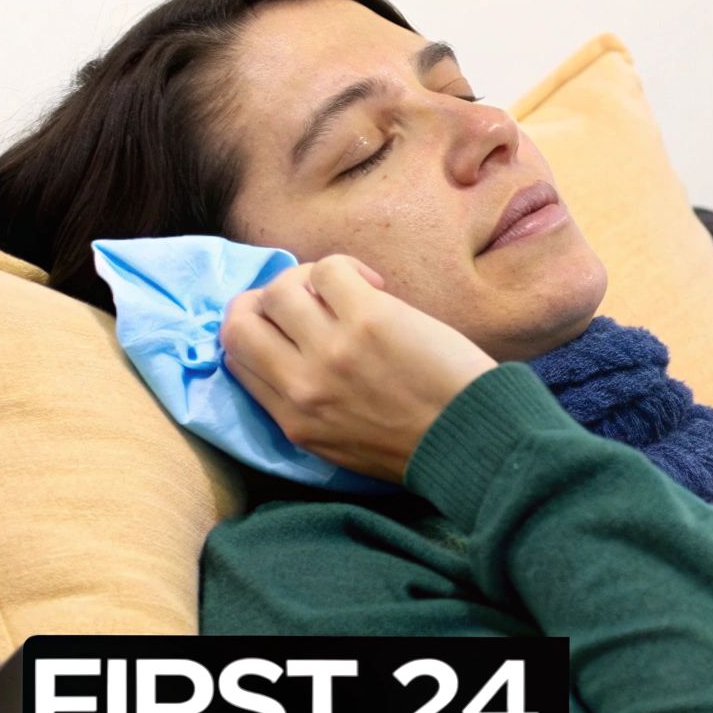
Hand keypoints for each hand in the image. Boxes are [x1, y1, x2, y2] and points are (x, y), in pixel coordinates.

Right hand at [220, 253, 497, 483]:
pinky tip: (376, 287)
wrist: (475, 442)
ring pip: (279, 289)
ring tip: (347, 294)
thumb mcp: (342, 444)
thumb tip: (291, 358)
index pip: (237, 358)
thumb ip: (307, 408)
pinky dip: (347, 268)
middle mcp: (301, 385)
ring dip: (308, 281)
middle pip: (238, 320)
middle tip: (307, 301)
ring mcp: (331, 349)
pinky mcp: (367, 318)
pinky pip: (329, 269)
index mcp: (293, 420)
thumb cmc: (422, 444)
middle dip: (264, 301)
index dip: (256, 332)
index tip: (289, 325)